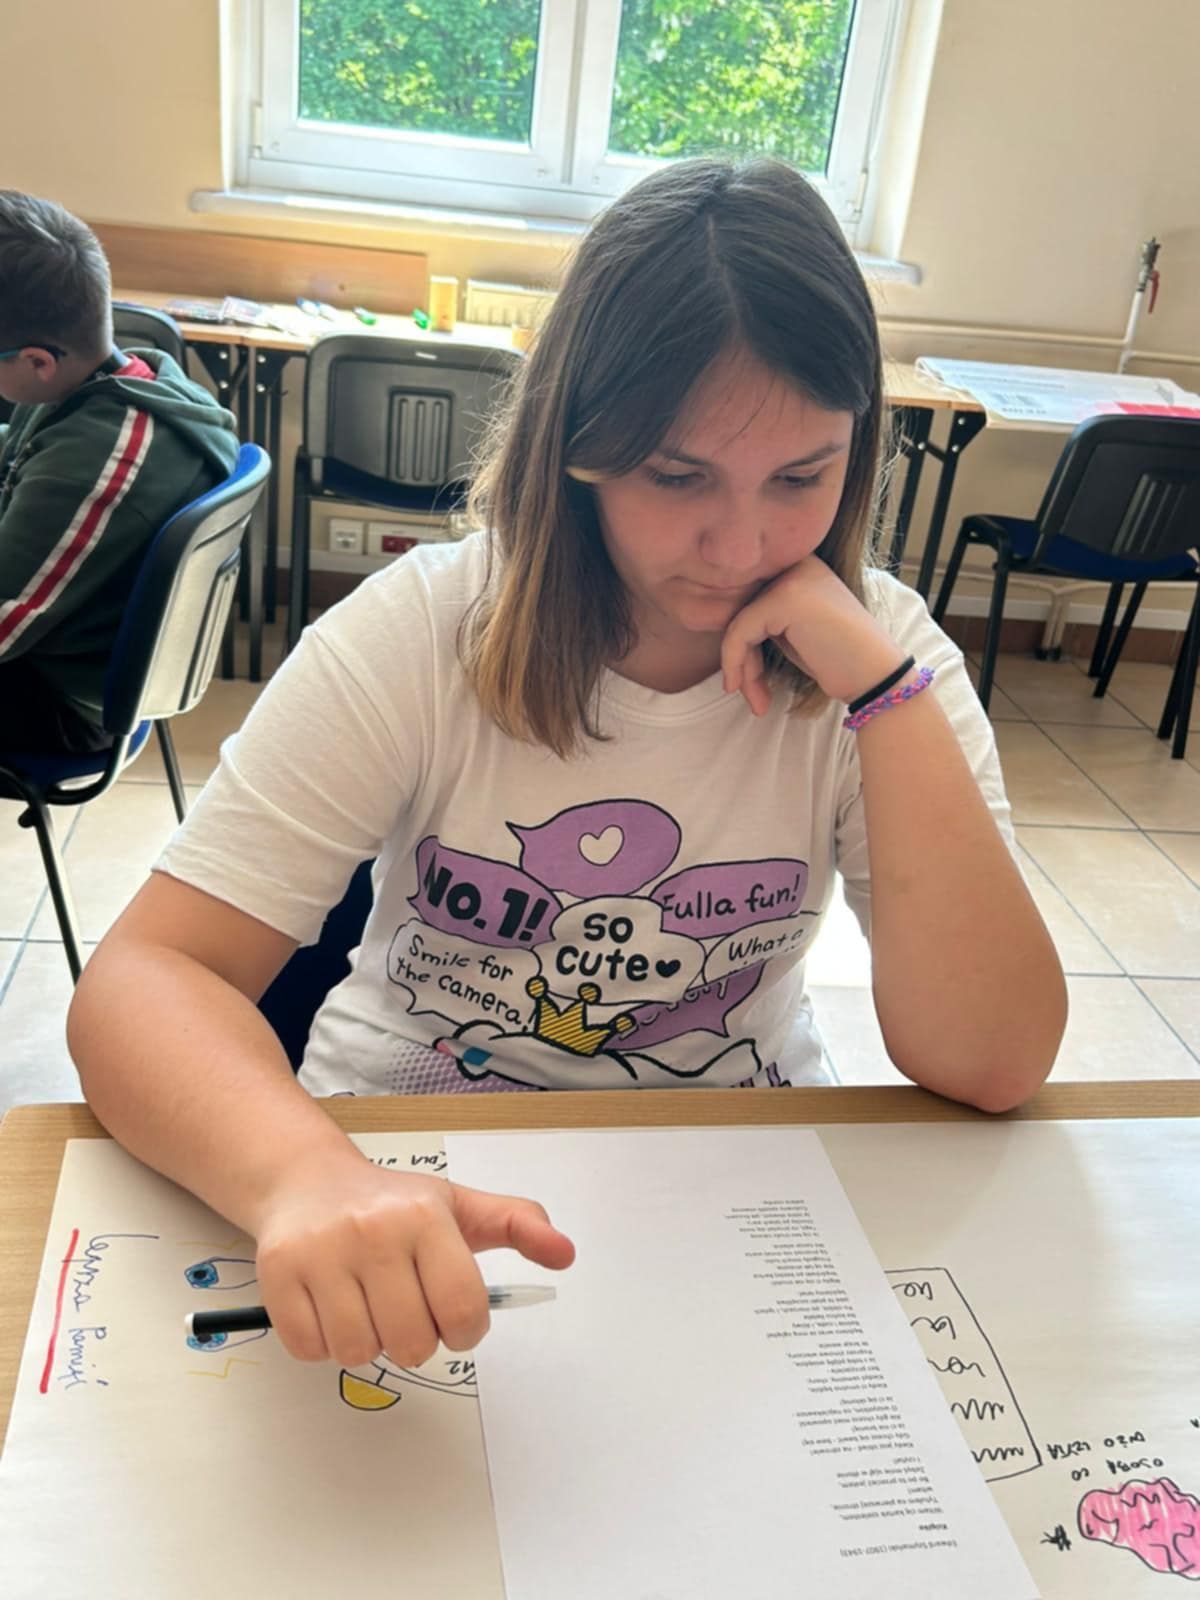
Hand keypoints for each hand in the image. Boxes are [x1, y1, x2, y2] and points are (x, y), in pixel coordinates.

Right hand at [251, 1149, 574, 1366]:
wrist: (306, 1180)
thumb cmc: (391, 1203)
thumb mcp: (460, 1206)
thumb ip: (518, 1225)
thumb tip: (566, 1253)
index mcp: (425, 1216)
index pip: (463, 1310)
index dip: (465, 1330)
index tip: (453, 1316)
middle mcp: (374, 1231)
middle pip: (411, 1342)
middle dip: (414, 1338)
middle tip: (404, 1306)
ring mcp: (322, 1253)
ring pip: (359, 1351)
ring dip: (368, 1342)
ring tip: (366, 1304)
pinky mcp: (279, 1273)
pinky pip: (310, 1349)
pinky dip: (322, 1343)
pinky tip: (330, 1307)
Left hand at [721, 555, 908, 715]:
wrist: (876, 677)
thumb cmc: (837, 659)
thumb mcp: (792, 630)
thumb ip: (762, 617)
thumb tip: (715, 622)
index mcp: (800, 564)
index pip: (751, 597)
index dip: (743, 641)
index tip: (748, 679)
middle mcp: (797, 562)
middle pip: (742, 608)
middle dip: (740, 656)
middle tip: (750, 694)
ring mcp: (792, 577)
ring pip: (738, 621)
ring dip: (740, 666)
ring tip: (753, 699)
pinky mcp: (785, 598)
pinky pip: (740, 630)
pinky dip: (735, 662)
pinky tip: (743, 689)